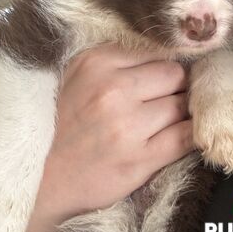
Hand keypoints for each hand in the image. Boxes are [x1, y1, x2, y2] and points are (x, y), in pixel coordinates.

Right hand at [26, 44, 192, 231]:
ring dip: (180, 113)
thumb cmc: (63, 122)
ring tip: (165, 120)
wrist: (43, 178)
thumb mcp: (78, 75)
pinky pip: (185, 137)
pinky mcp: (140, 159)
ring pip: (182, 105)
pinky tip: (180, 134)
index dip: (160, 68)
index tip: (159, 80)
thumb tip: (160, 54)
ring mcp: (127, 126)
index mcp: (97, 63)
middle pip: (174, 75)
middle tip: (166, 99)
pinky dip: (190, 134)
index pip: (156, 53)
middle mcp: (113, 90)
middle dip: (175, 87)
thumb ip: (115, 59)